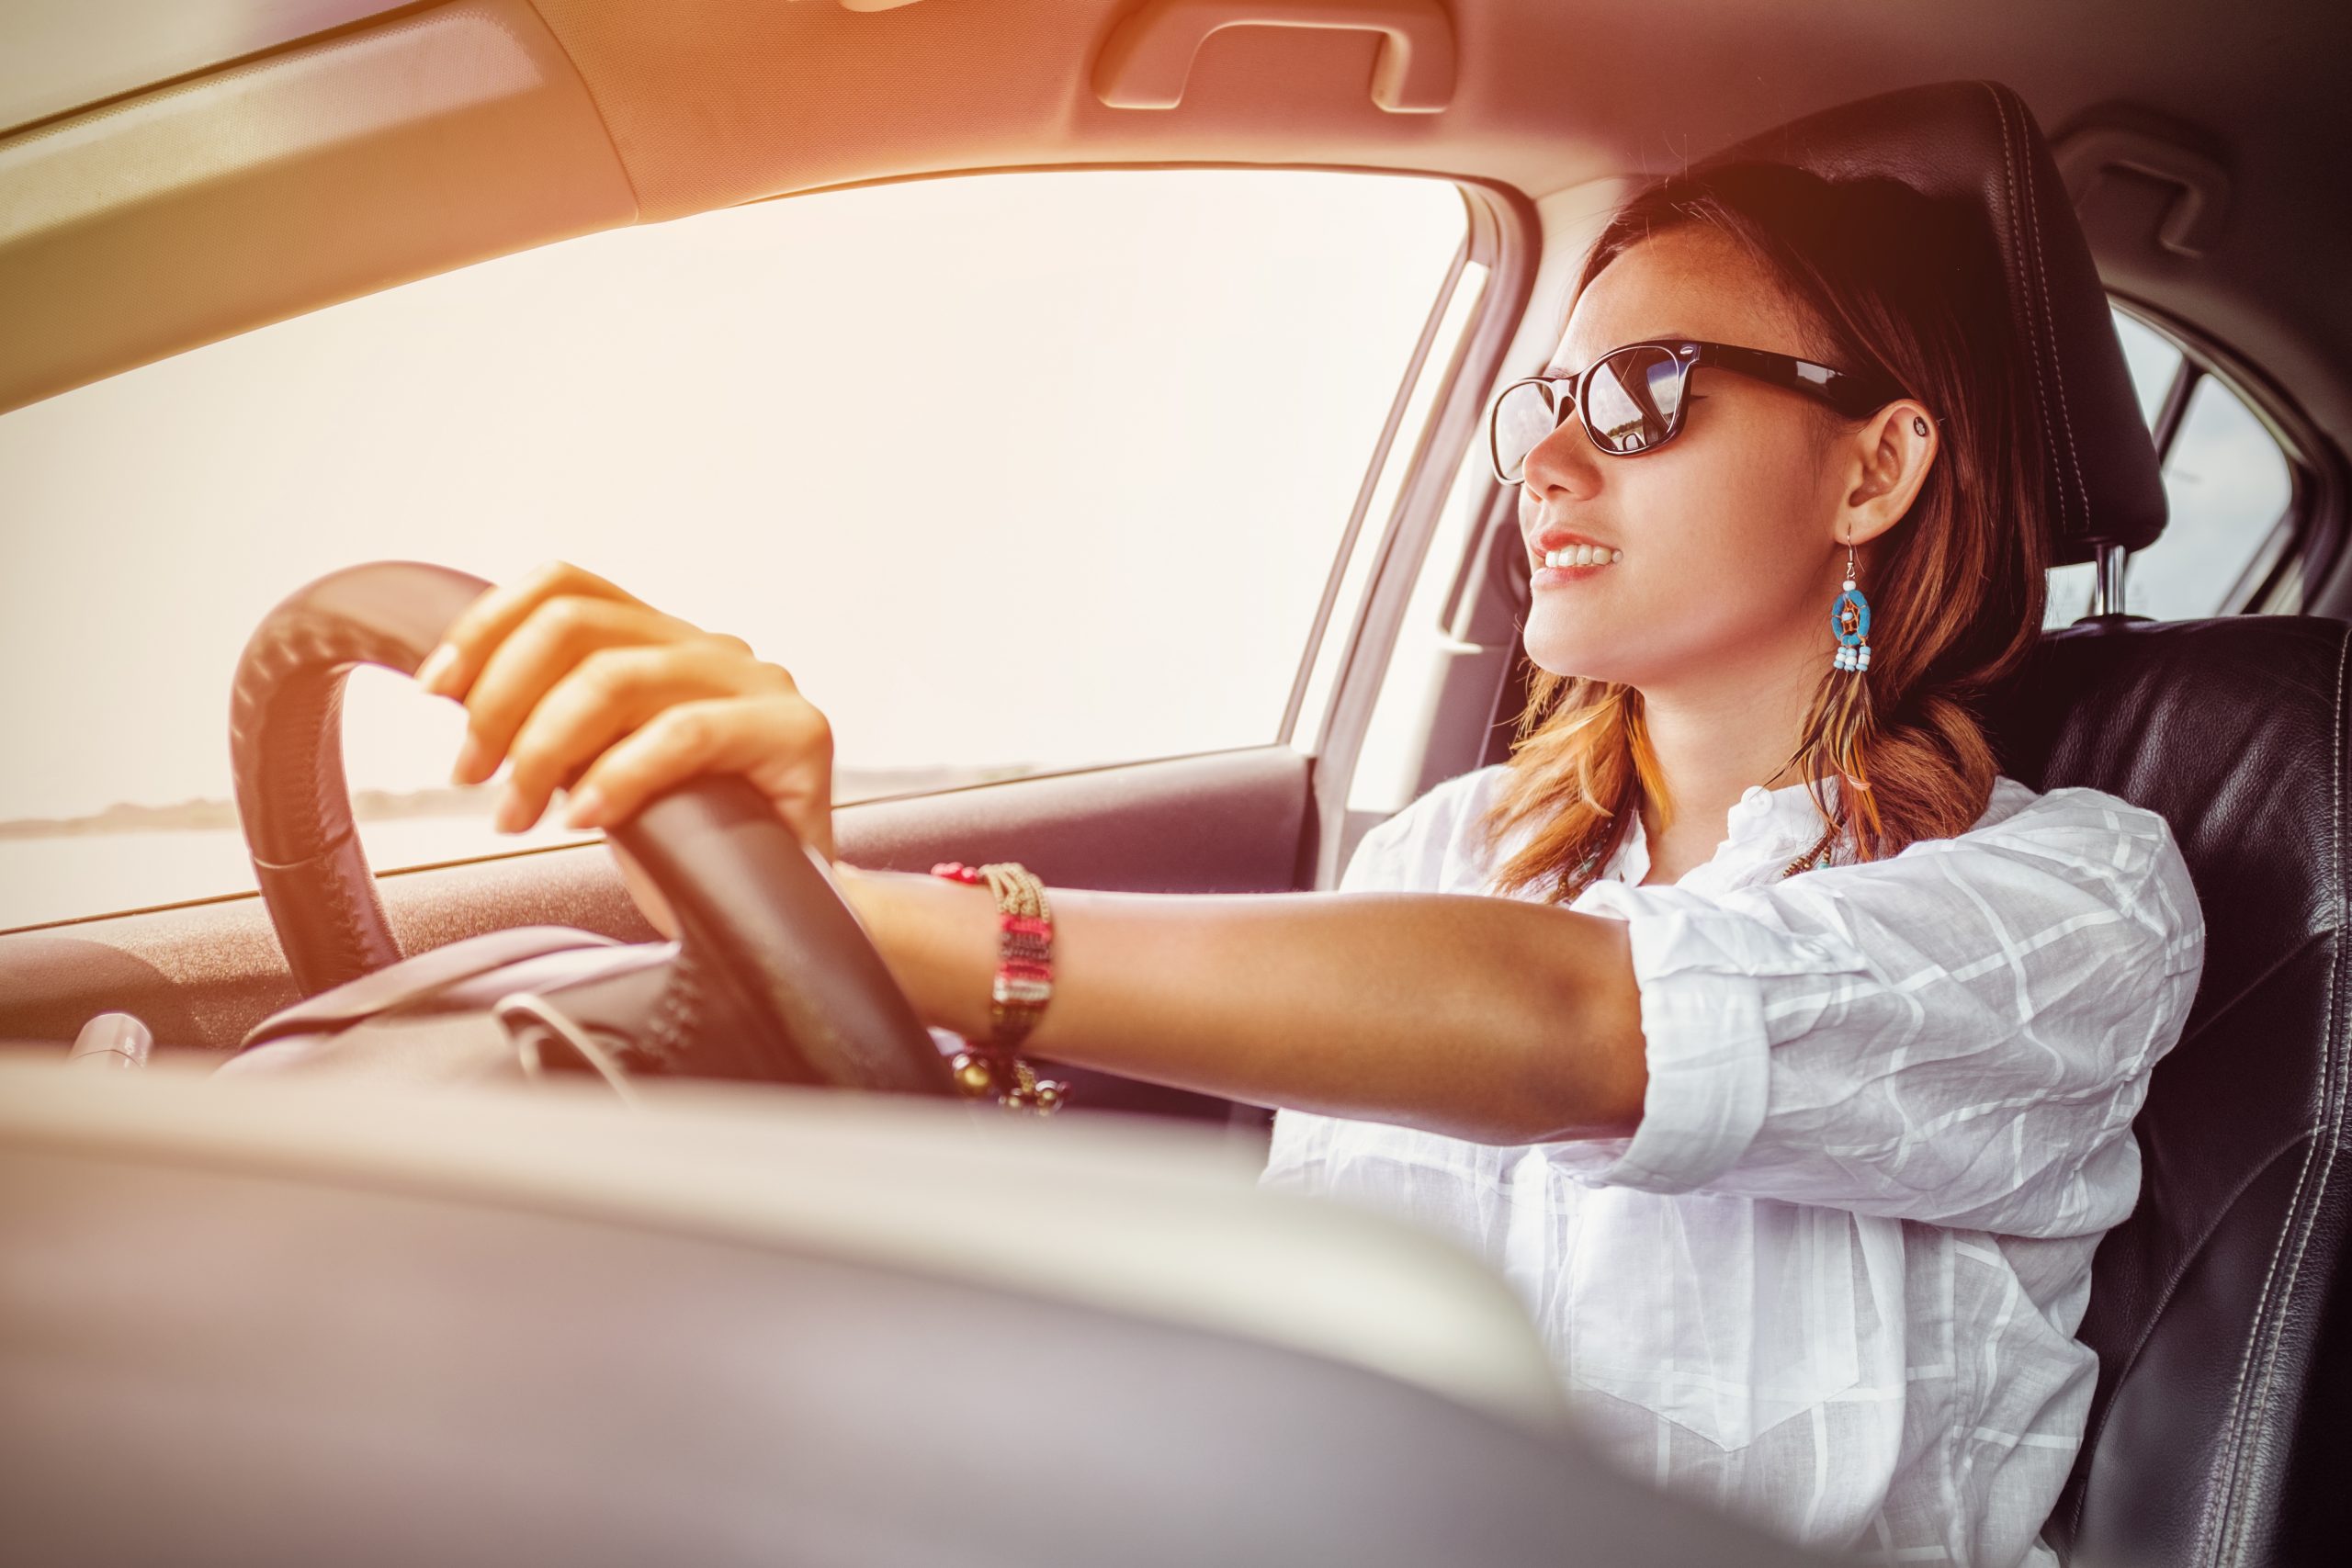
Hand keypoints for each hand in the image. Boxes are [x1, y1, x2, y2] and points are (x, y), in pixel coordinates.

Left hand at [413, 561, 839, 865]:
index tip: (438, 691)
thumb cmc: (694, 852)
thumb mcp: (601, 773)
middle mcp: (711, 649)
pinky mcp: (798, 732)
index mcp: (664, 643)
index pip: (566, 587)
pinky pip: (683, 734)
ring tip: (517, 815)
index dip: (487, 627)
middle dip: (500, 699)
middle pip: (577, 624)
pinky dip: (616, 776)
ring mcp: (758, 685)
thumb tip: (467, 700)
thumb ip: (561, 725)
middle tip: (471, 775)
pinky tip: (586, 817)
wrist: (787, 918)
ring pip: (618, 675)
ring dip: (543, 748)